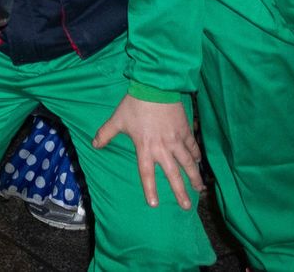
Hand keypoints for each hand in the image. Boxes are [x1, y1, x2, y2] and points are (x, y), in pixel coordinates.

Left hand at [92, 95, 204, 209]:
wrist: (155, 87)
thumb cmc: (134, 104)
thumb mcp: (117, 119)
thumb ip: (106, 134)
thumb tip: (94, 145)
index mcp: (145, 147)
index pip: (147, 173)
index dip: (150, 189)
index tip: (154, 204)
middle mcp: (163, 148)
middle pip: (173, 174)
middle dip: (180, 191)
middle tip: (187, 206)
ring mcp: (176, 140)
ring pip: (188, 163)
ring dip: (194, 177)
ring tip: (200, 189)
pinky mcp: (185, 131)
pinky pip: (193, 147)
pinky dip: (196, 155)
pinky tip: (199, 162)